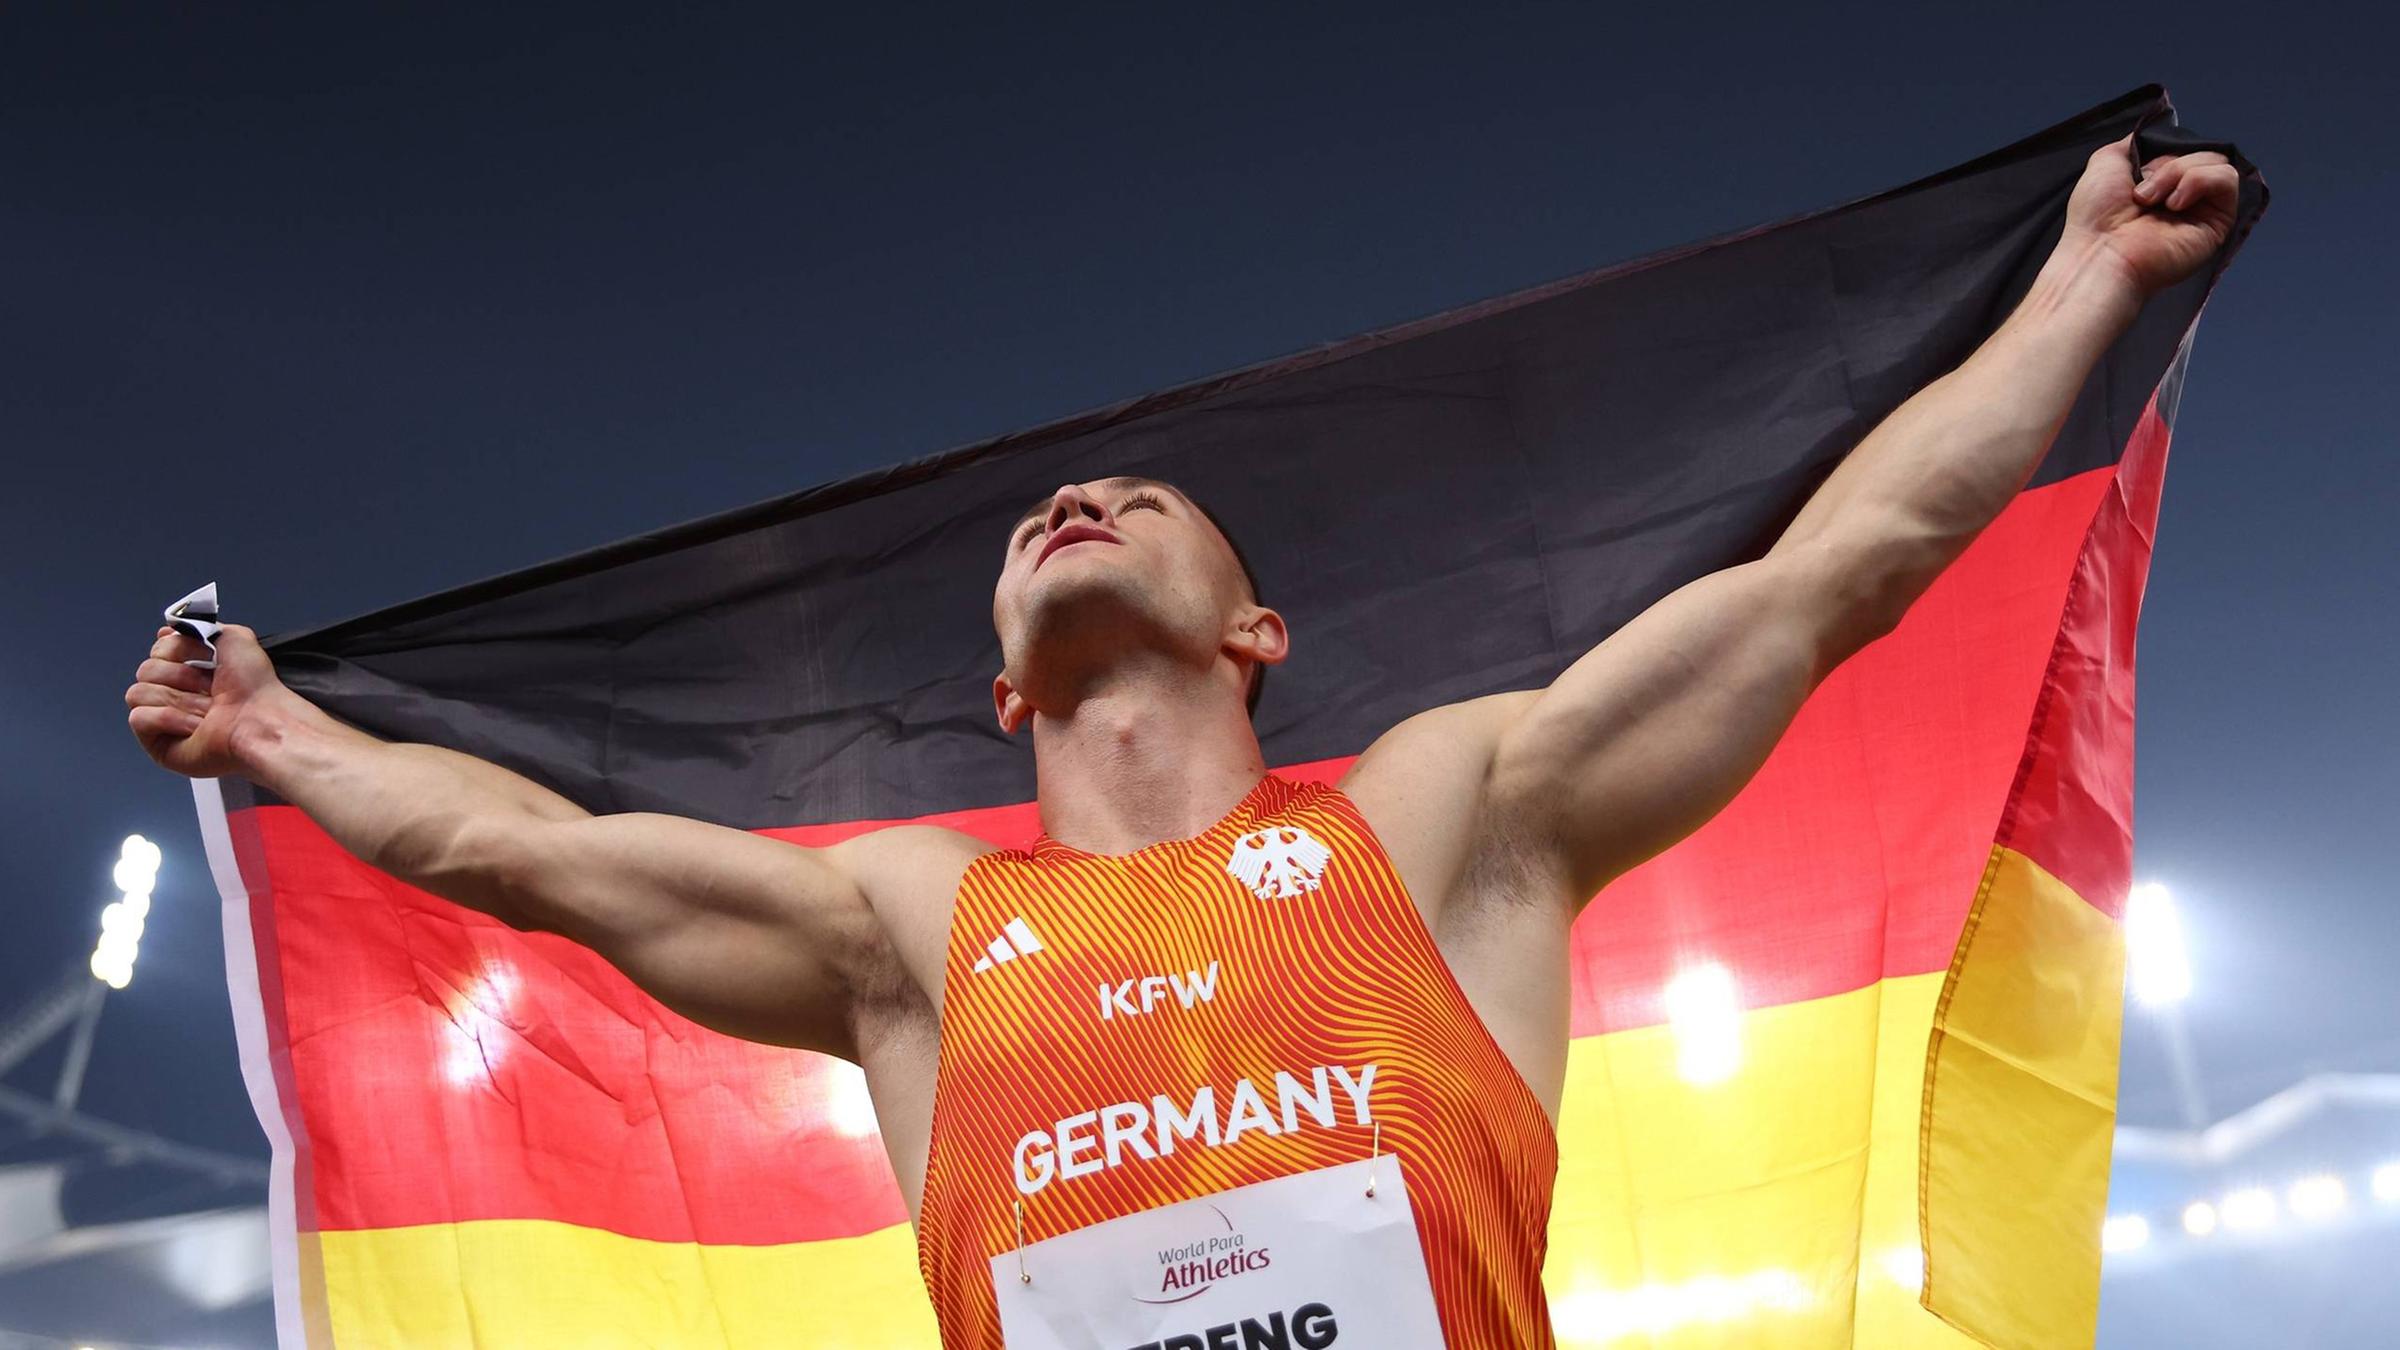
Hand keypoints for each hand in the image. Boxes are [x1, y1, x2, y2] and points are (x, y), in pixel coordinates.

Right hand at [125, 622, 291, 778]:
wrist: (261, 720)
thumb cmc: (254, 686)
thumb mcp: (234, 639)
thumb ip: (201, 627)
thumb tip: (168, 630)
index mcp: (188, 671)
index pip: (157, 650)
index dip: (180, 650)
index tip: (207, 656)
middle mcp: (174, 693)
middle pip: (145, 670)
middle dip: (182, 676)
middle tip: (212, 688)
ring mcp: (163, 720)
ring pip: (137, 693)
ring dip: (180, 699)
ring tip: (208, 710)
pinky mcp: (157, 743)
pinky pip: (139, 718)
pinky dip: (169, 718)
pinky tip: (196, 726)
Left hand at [2063, 133, 2240, 297]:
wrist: (2101, 254)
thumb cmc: (2095, 216)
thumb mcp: (2106, 162)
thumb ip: (2134, 144)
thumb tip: (2154, 132)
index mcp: (2160, 183)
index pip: (2181, 148)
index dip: (2162, 151)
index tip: (2137, 170)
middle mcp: (2184, 196)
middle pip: (2200, 152)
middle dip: (2168, 164)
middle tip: (2140, 193)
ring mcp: (2202, 209)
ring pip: (2215, 161)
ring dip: (2178, 172)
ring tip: (2151, 200)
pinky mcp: (2219, 221)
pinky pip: (2227, 179)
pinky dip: (2198, 181)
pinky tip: (2174, 204)